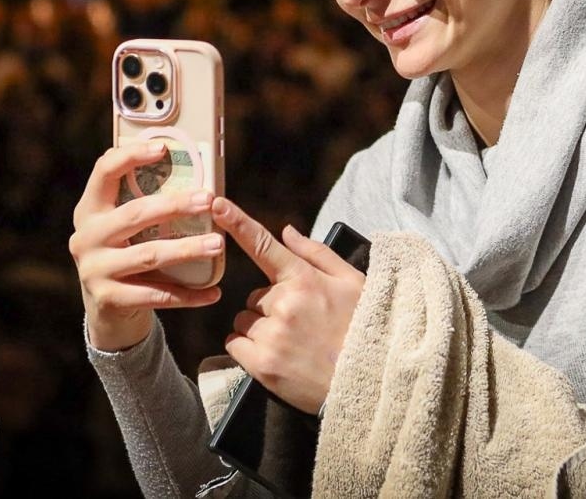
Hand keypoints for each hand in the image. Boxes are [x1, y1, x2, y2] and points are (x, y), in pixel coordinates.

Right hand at [70, 141, 224, 351]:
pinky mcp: (108, 299)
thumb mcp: (122, 224)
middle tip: (208, 200)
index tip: (163, 148)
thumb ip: (141, 199)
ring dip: (188, 249)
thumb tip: (194, 166)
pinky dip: (188, 295)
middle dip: (175, 206)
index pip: (104, 171)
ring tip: (218, 244)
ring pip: (149, 255)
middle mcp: (86, 236)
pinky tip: (213, 292)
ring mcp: (94, 269)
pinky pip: (156, 294)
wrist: (105, 307)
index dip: (131, 156)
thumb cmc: (125, 251)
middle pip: (134, 214)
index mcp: (90, 209)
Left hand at [213, 197, 365, 413]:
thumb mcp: (353, 283)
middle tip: (302, 323)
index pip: (264, 245)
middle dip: (272, 305)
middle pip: (256, 295)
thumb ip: (317, 254)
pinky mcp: (262, 365)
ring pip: (244, 319)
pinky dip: (248, 348)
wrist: (369, 381)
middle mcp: (284, 304)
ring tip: (293, 342)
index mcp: (304, 279)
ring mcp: (272, 335)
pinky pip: (235, 344)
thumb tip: (286, 230)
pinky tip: (276, 355)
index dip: (237, 222)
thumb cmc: (364, 326)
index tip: (216, 204)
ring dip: (260, 327)